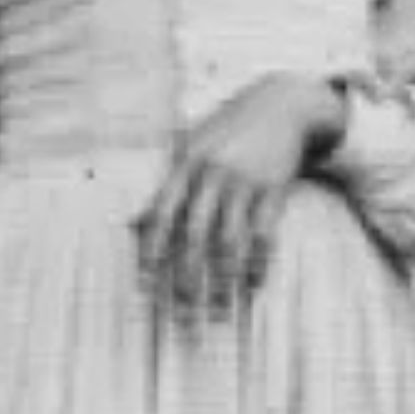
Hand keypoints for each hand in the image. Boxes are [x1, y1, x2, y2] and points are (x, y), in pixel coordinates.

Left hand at [136, 75, 346, 314]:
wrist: (283, 102)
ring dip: (223, 280)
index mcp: (184, 164)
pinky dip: (258, 263)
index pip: (161, 215)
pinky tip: (252, 285)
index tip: (144, 284)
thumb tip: (131, 222)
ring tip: (217, 309)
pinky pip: (264, 234)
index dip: (151, 251)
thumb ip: (165, 184)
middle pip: (194, 235)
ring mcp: (245, 181)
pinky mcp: (274, 188)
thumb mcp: (190, 145)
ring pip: (230, 241)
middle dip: (187, 277)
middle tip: (182, 311)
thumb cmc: (228, 129)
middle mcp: (212, 174)